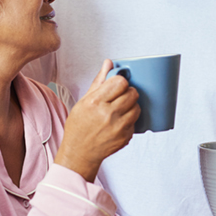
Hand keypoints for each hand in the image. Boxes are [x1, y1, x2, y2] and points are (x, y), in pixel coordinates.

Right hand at [54, 59, 139, 181]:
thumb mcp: (83, 101)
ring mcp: (118, 127)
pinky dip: (129, 120)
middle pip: (132, 93)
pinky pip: (135, 121)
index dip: (120, 82)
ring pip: (137, 107)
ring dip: (131, 106)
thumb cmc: (79, 126)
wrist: (79, 153)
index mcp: (95, 102)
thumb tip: (109, 63)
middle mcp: (108, 114)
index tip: (116, 86)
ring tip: (120, 109)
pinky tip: (118, 122)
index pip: (120, 82)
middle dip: (128, 92)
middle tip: (120, 97)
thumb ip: (99, 81)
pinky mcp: (125, 137)